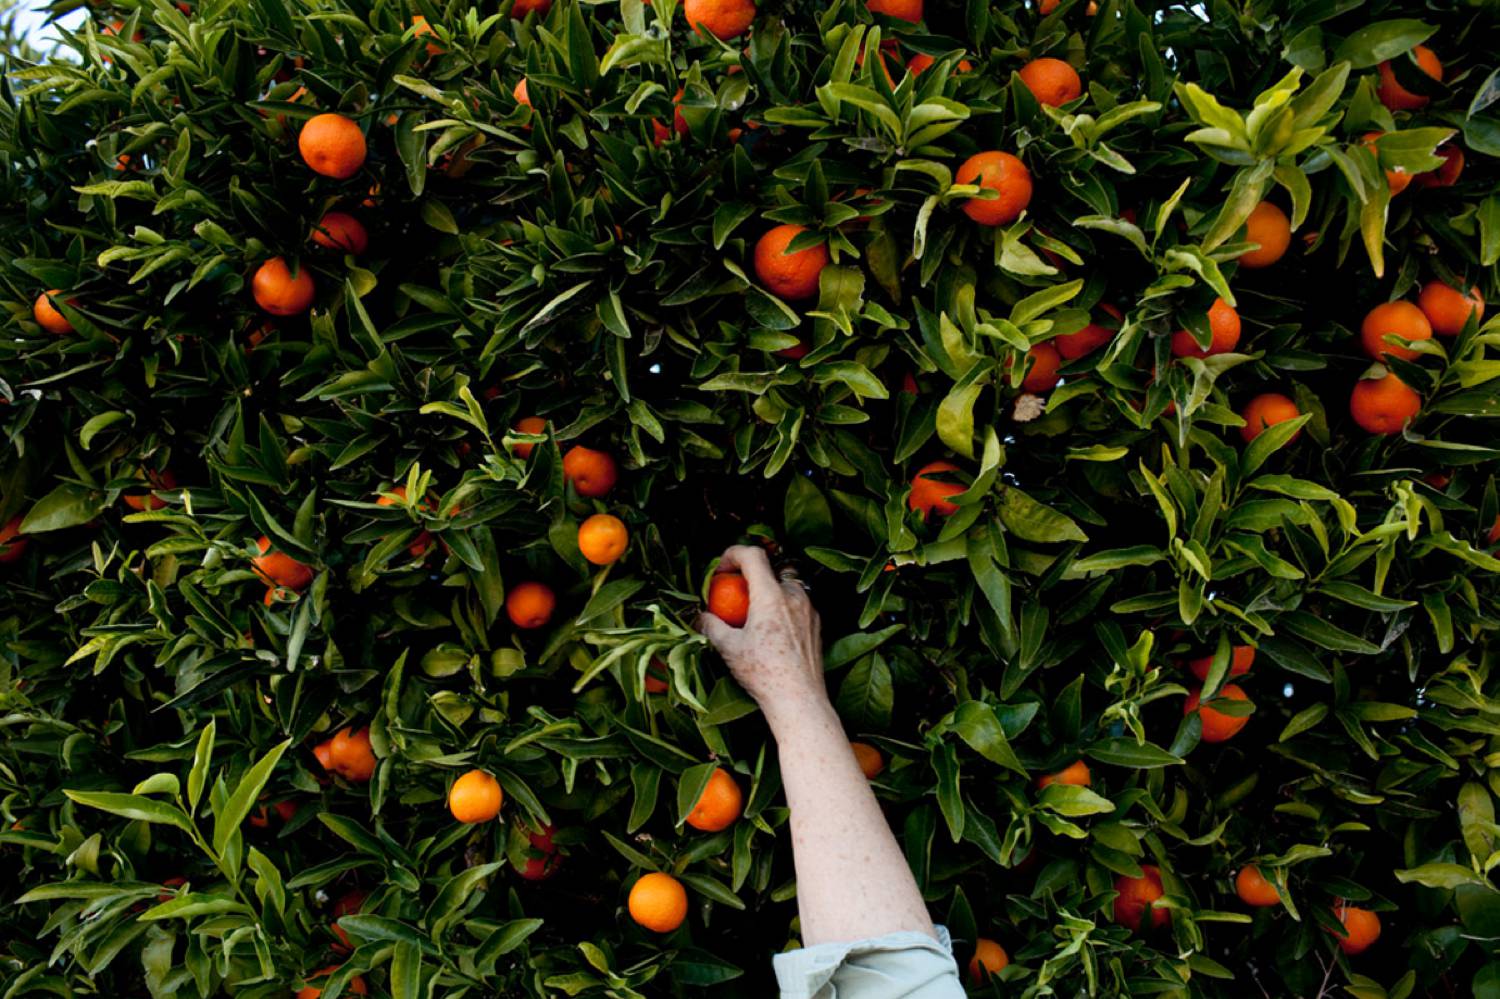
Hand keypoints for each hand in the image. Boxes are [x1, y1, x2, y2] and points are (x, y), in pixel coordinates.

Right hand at [697, 545, 825, 726]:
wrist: (799, 699)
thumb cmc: (763, 673)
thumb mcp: (728, 648)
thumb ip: (711, 626)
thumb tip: (700, 616)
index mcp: (771, 596)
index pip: (753, 555)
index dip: (733, 554)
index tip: (721, 570)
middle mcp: (794, 596)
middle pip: (770, 570)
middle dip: (749, 577)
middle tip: (735, 597)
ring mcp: (809, 609)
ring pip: (785, 587)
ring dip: (767, 593)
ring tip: (753, 617)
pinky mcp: (817, 624)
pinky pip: (797, 605)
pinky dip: (781, 609)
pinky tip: (771, 633)